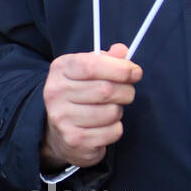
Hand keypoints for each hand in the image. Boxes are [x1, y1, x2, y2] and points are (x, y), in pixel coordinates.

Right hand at [40, 41, 141, 170]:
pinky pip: (112, 131)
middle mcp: (55, 93)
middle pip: (106, 90)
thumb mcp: (88, 70)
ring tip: (110, 110)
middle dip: (126, 91)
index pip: (91, 65)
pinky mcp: (74, 139)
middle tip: (127, 93)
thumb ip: (106, 58)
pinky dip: (115, 129)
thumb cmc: (79, 95)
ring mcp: (62, 118)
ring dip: (119, 111)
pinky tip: (104, 126)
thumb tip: (122, 51)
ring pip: (112, 112)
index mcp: (59, 69)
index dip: (120, 68)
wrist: (59, 132)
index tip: (135, 72)